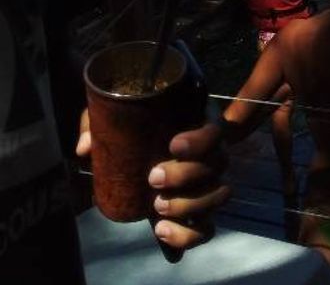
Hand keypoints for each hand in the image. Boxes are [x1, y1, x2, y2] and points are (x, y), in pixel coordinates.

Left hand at [77, 112, 229, 251]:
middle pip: (217, 164)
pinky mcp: (197, 213)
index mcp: (197, 125)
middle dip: (186, 175)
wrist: (139, 153)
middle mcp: (211, 154)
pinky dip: (187, 235)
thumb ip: (96, 125)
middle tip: (152, 178)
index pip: (215, 130)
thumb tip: (85, 148)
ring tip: (156, 207)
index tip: (173, 145)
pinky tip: (162, 232)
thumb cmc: (132, 127)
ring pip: (218, 195)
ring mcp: (208, 185)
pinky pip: (206, 229)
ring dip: (189, 204)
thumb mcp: (113, 119)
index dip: (200, 140)